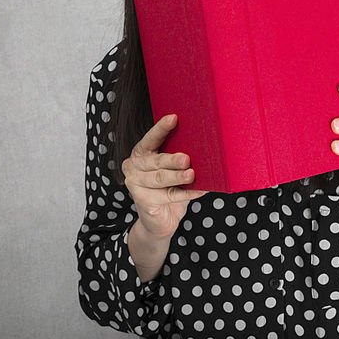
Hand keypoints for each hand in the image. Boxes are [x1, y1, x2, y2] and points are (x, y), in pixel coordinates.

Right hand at [121, 114, 208, 239]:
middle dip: (172, 159)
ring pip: (160, 178)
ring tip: (192, 174)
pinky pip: (168, 196)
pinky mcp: (143, 201)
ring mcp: (135, 184)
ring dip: (178, 177)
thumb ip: (180, 157)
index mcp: (141, 153)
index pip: (151, 139)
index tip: (174, 118)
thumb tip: (205, 145)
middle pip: (156, 161)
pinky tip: (200, 191)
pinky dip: (186, 193)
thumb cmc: (169, 188)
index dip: (162, 129)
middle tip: (187, 158)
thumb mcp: (173, 169)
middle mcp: (133, 166)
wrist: (161, 220)